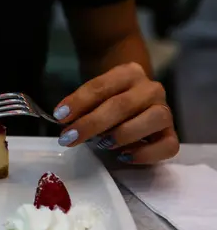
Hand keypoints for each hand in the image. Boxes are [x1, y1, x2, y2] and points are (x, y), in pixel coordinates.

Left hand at [52, 62, 178, 164]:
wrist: (132, 100)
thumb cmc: (106, 101)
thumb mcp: (92, 97)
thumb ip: (81, 107)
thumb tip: (65, 123)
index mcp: (129, 73)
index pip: (102, 86)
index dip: (79, 101)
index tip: (59, 116)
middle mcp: (151, 89)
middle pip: (122, 105)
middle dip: (91, 124)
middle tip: (69, 138)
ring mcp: (164, 111)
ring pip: (152, 119)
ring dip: (122, 134)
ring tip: (102, 144)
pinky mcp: (171, 134)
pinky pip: (167, 146)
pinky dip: (145, 154)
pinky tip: (123, 156)